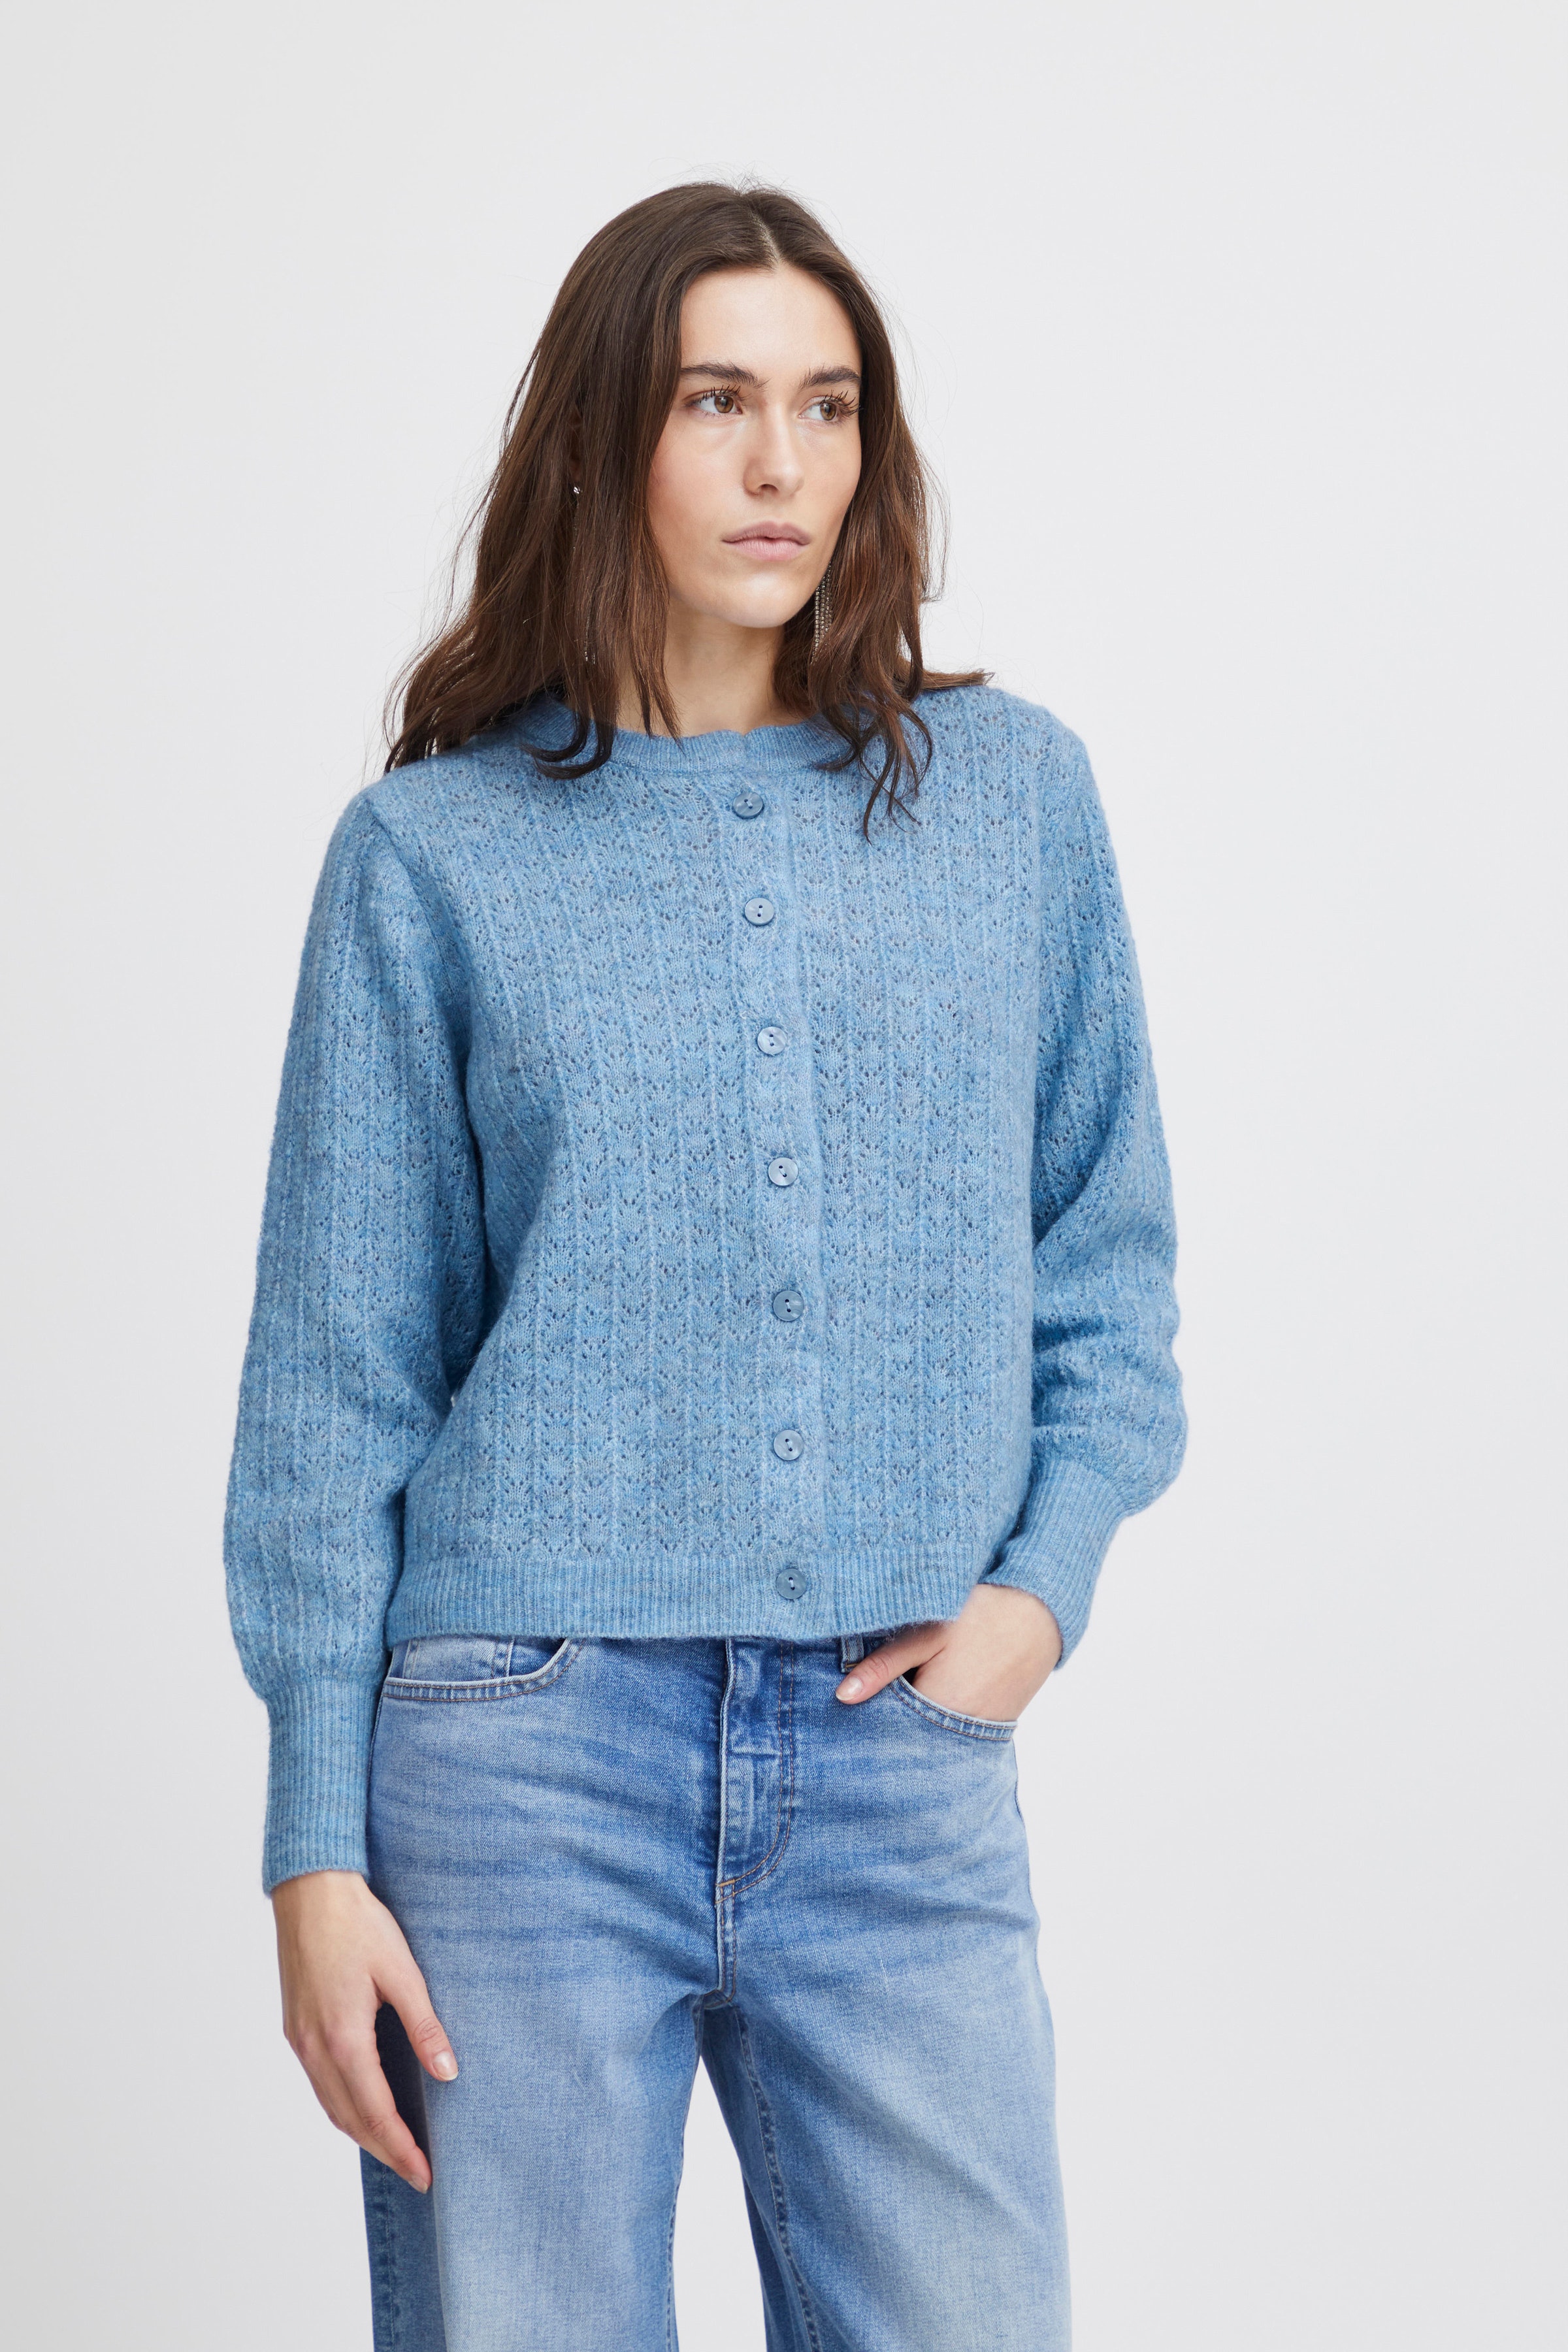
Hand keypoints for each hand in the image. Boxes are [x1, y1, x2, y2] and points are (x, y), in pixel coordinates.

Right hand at [272, 1868, 455, 2192]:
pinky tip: (364, 2105)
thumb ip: (424, 2026)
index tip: (426, 2174)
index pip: (376, 2114)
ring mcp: (300, 2041)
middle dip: (385, 2150)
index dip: (402, 2149)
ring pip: (331, 2105)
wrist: (310, 1890)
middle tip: (418, 2172)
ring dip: (362, 2133)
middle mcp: (314, 2049)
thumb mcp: (402, 1972)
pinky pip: (320, 2084)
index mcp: (343, 2039)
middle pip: (350, 2120)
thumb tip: (448, 2074)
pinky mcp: (296, 2028)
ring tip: (396, 2148)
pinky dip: (344, 2106)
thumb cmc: (358, 1924)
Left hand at [834, 1582, 1062, 1719]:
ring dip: (911, 1724)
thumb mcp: (928, 1634)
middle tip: (869, 1706)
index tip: (846, 1713)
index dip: (866, 1722)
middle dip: (885, 1727)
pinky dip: (935, 1721)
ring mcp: (978, 1734)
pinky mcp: (989, 1728)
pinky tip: (928, 1696)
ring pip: (929, 1739)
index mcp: (939, 1711)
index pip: (887, 1734)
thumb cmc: (980, 1617)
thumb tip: (843, 1696)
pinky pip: (951, 1733)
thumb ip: (885, 1665)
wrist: (1039, 1613)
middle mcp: (960, 1733)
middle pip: (907, 1741)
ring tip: (901, 1697)